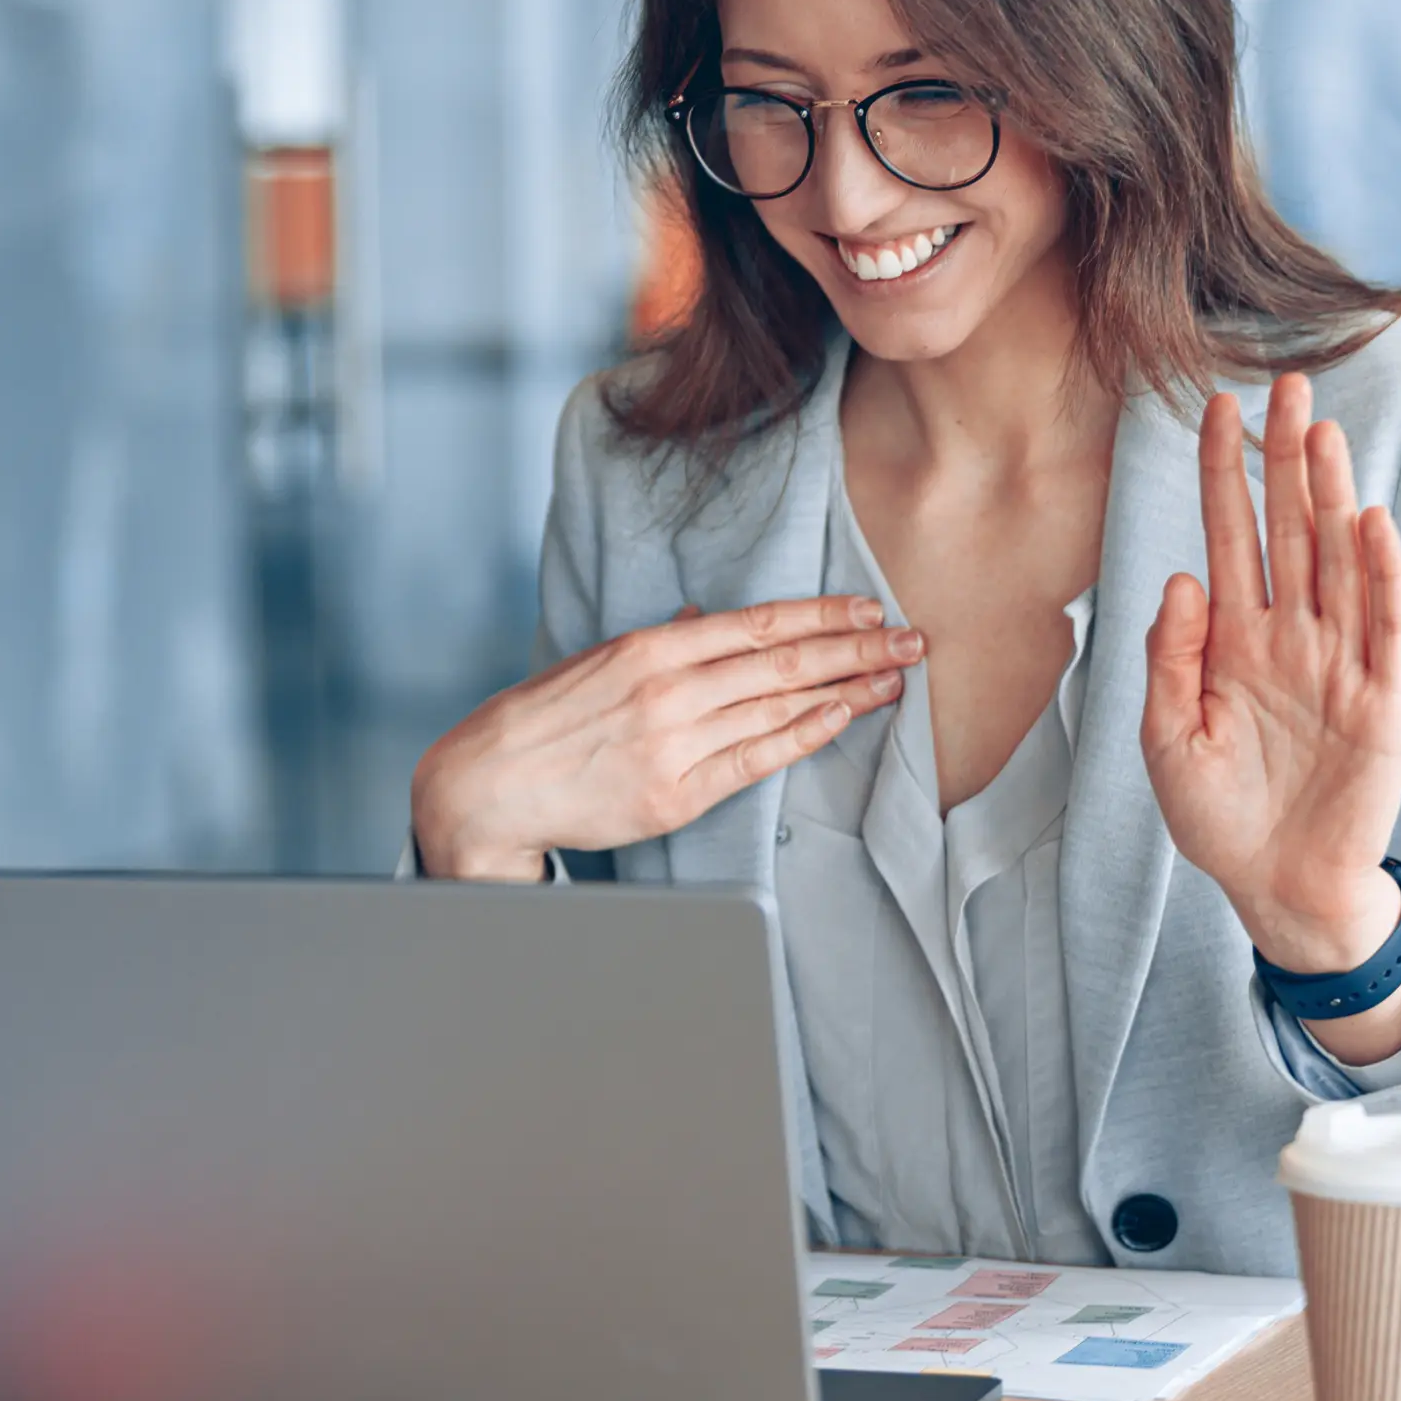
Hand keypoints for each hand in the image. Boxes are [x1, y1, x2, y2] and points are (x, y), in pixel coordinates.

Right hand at [411, 596, 922, 880]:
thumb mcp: (596, 662)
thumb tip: (700, 616)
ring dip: (847, 689)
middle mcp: (668, 689)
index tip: (872, 606)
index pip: (758, 623)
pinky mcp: (675, 794)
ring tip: (896, 677)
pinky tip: (844, 717)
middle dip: (856, 647)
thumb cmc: (543, 722)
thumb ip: (658, 642)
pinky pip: (755, 760)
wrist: (487, 786)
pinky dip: (805, 736)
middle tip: (913, 639)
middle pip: (784, 662)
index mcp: (651, 647)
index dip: (823, 613)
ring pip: (779, 707)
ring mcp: (674, 743)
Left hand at [1140, 375, 1400, 977]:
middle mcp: (1288, 636)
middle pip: (1290, 528)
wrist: (1278, 887)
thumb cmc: (1218, 818)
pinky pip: (1382, 626)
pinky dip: (1380, 574)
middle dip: (1286, 457)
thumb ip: (1168, 661)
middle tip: (1288, 383)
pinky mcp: (1380, 700)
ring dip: (1332, 496)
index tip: (1214, 405)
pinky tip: (1370, 521)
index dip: (1222, 472)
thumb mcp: (1166, 742)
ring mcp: (1338, 663)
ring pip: (1338, 561)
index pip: (1228, 534)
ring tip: (1324, 431)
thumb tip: (1179, 577)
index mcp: (1232, 639)